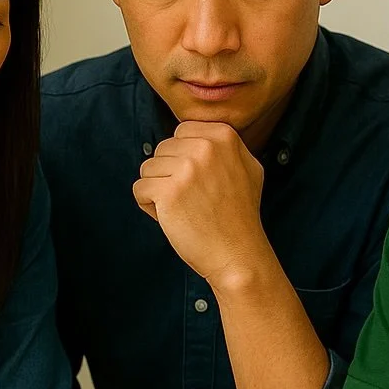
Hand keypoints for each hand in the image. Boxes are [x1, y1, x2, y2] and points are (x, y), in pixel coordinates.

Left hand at [133, 121, 267, 286]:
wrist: (238, 255)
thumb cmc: (239, 217)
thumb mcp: (248, 169)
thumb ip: (225, 147)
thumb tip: (197, 135)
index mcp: (224, 136)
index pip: (181, 133)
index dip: (183, 159)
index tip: (201, 182)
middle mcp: (205, 147)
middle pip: (162, 149)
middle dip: (170, 175)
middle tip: (193, 200)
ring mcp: (187, 168)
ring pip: (148, 169)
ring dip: (159, 191)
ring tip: (184, 209)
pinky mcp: (169, 192)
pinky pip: (140, 189)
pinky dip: (149, 207)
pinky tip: (173, 218)